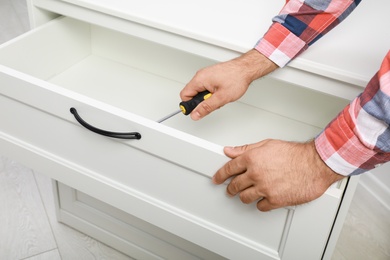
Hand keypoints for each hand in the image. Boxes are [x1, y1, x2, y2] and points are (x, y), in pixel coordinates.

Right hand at [180, 49, 277, 119]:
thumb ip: (206, 107)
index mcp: (199, 79)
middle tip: (214, 102)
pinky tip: (221, 93)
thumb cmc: (236, 78)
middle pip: (192, 94)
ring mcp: (206, 75)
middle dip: (202, 102)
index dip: (190, 106)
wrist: (246, 69)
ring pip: (200, 92)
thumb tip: (195, 114)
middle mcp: (201, 76)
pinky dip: (212, 93)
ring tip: (220, 97)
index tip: (198, 111)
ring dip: (209, 98)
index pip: (184, 95)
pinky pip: (206, 88)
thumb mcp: (221, 98)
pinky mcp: (211, 76)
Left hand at [212, 139, 343, 210]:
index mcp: (251, 159)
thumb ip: (245, 149)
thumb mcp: (267, 144)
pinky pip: (260, 206)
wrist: (314, 164)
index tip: (217, 179)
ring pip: (245, 198)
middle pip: (235, 185)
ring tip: (247, 194)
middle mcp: (255, 174)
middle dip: (231, 188)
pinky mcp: (275, 200)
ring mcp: (264, 188)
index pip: (229, 169)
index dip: (220, 175)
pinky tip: (263, 200)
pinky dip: (260, 204)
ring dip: (244, 196)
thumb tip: (230, 151)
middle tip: (231, 189)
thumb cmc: (294, 153)